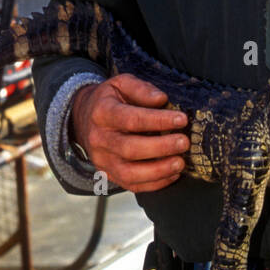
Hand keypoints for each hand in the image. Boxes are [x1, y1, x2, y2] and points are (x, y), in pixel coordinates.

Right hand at [70, 75, 189, 192]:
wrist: (85, 117)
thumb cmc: (111, 99)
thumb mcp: (122, 83)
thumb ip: (141, 88)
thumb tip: (161, 99)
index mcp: (102, 113)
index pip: (131, 119)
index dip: (158, 120)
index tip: (182, 119)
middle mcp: (99, 139)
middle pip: (130, 149)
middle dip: (161, 147)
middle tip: (184, 142)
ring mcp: (102, 160)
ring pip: (129, 173)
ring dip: (158, 171)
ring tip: (180, 163)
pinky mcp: (109, 174)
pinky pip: (131, 185)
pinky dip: (154, 184)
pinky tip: (172, 175)